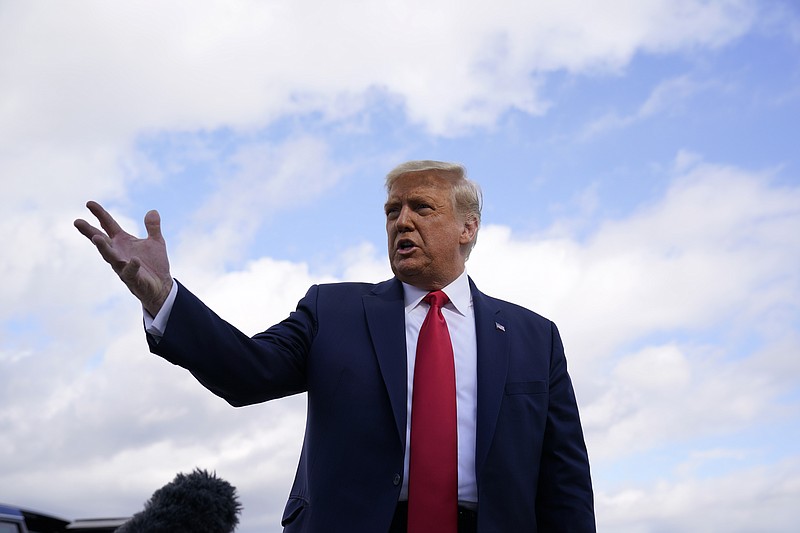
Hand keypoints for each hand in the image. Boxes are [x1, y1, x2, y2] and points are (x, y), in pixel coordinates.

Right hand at [75, 201, 173, 315]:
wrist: (162, 286)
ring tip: (97, 238)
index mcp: (123, 241)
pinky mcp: (133, 278)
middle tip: (77, 222)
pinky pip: (130, 272)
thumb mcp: (156, 241)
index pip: (108, 225)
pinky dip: (131, 266)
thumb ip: (153, 227)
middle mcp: (119, 253)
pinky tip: (133, 260)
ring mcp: (123, 266)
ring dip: (103, 248)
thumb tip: (153, 211)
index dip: (99, 214)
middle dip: (90, 231)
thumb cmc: (154, 264)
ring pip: (110, 257)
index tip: (89, 203)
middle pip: (101, 240)